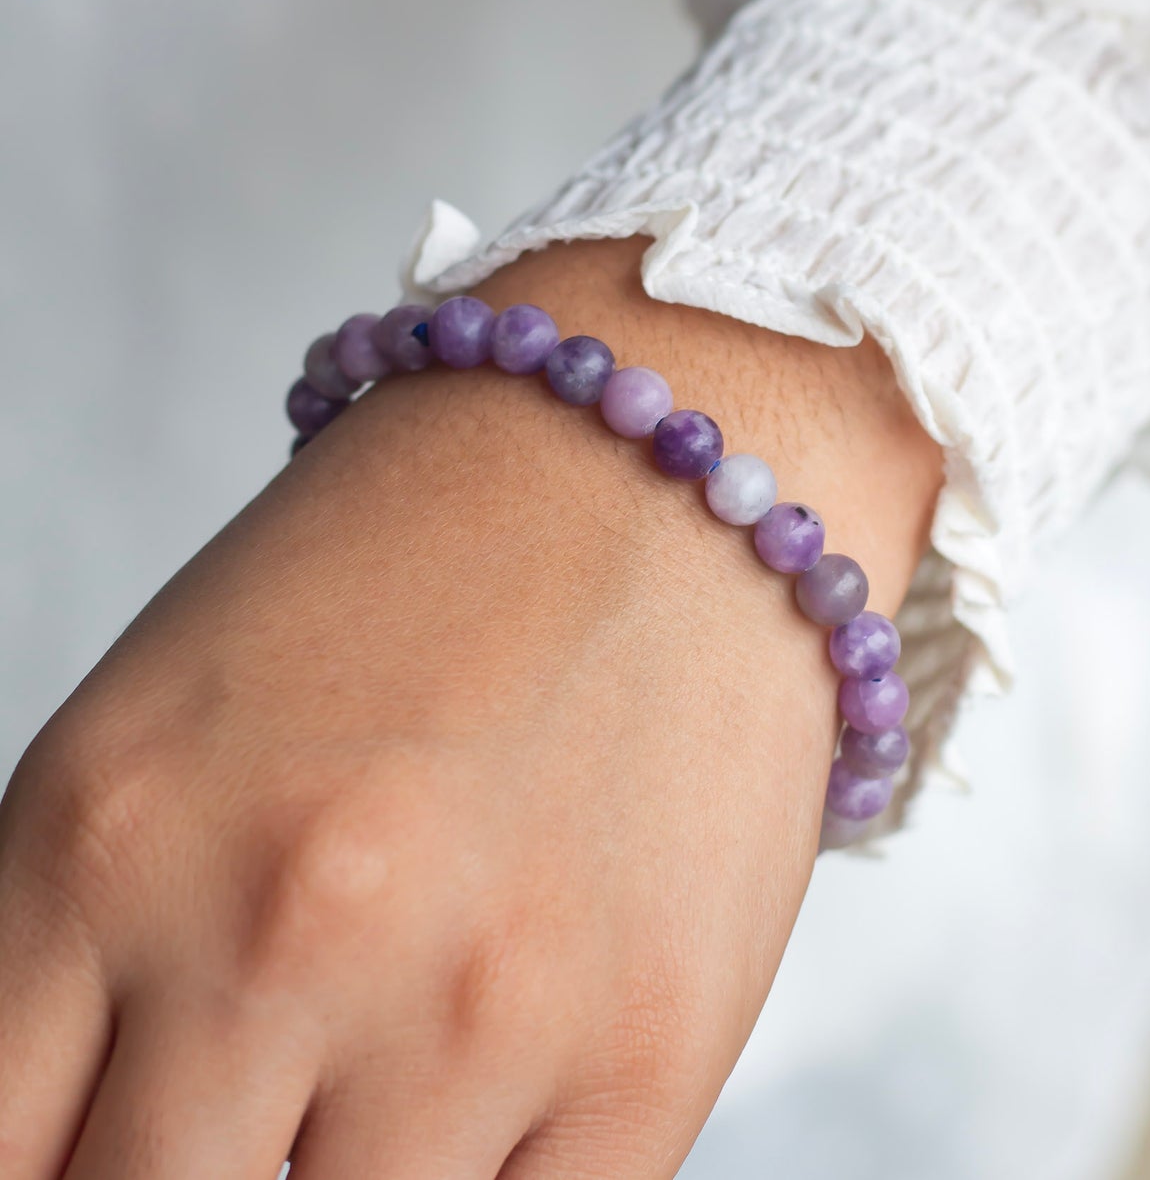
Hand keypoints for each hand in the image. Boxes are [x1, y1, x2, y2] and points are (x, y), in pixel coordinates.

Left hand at [0, 237, 938, 1177]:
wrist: (659, 468)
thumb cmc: (414, 569)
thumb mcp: (173, 736)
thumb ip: (86, 974)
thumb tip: (104, 1146)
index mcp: (106, 840)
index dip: (49, 1171)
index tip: (115, 1134)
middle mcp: (282, 934)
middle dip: (194, 1169)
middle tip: (258, 1101)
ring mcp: (479, 1010)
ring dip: (349, 1168)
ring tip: (389, 1057)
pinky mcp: (648, 1051)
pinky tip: (493, 1088)